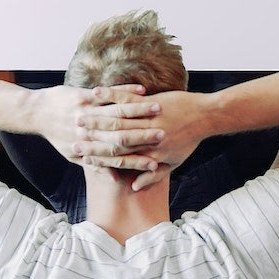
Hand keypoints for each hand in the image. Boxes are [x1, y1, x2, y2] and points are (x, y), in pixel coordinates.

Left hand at [31, 84, 159, 163]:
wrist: (36, 113)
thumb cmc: (57, 135)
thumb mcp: (72, 155)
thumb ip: (94, 166)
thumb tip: (114, 178)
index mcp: (88, 148)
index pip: (117, 157)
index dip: (137, 160)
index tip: (156, 162)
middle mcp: (88, 132)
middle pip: (121, 135)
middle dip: (144, 135)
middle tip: (165, 134)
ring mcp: (86, 112)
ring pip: (118, 112)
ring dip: (140, 110)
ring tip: (159, 109)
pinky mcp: (82, 96)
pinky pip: (108, 93)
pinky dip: (126, 91)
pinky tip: (142, 90)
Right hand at [76, 90, 208, 189]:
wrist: (206, 117)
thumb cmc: (189, 140)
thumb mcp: (173, 163)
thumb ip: (152, 176)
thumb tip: (133, 186)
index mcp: (149, 154)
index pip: (117, 158)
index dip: (97, 157)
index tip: (80, 156)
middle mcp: (146, 138)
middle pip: (111, 138)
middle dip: (90, 137)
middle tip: (71, 137)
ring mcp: (148, 119)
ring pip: (116, 118)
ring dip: (94, 116)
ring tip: (77, 115)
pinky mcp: (151, 102)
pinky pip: (126, 98)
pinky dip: (109, 95)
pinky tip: (95, 92)